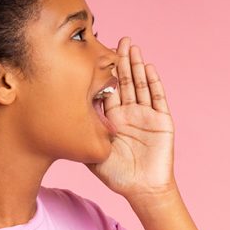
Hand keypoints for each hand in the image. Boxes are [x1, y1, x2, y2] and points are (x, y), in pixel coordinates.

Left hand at [85, 37, 176, 197]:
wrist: (142, 189)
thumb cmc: (118, 175)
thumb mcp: (94, 152)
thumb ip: (85, 134)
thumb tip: (68, 114)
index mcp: (113, 118)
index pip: (108, 89)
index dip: (104, 72)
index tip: (96, 53)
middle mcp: (130, 112)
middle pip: (125, 80)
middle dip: (121, 60)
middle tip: (118, 39)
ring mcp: (147, 115)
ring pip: (141, 84)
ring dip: (137, 65)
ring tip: (132, 46)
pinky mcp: (162, 120)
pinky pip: (158, 97)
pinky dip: (153, 82)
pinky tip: (149, 68)